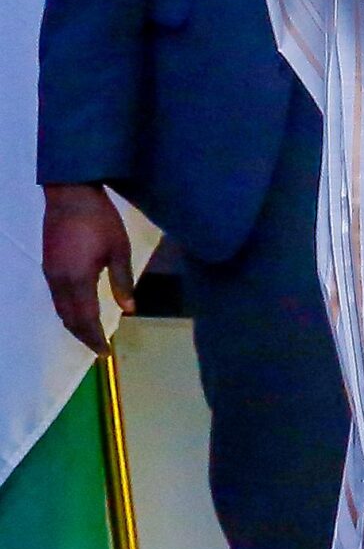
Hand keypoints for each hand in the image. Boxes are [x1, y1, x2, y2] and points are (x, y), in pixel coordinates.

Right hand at [42, 184, 134, 354]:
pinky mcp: (48, 266)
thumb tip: (129, 309)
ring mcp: (50, 274)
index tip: (105, 352)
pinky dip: (68, 311)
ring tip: (92, 334)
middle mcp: (59, 282)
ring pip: (60, 309)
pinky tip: (80, 311)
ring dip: (75, 324)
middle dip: (84, 335)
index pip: (85, 319)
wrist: (70, 195)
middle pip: (69, 318)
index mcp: (77, 280)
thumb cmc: (100, 220)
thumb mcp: (119, 250)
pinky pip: (57, 298)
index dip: (95, 338)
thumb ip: (122, 282)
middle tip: (100, 348)